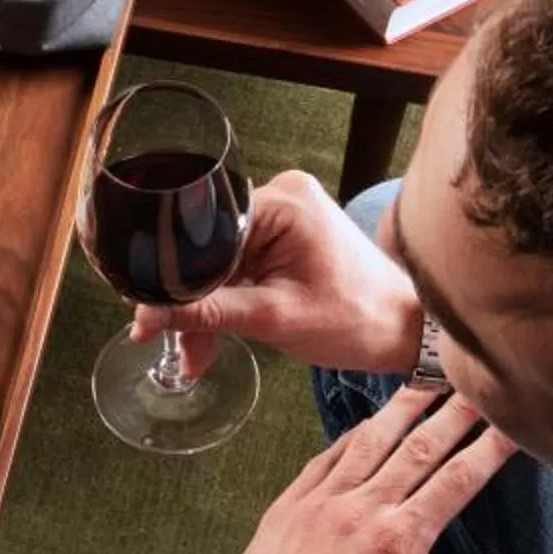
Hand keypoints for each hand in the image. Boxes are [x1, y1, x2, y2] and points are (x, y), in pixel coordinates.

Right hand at [131, 171, 420, 377]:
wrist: (404, 329)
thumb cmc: (355, 318)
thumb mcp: (273, 318)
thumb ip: (208, 313)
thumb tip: (148, 316)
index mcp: (283, 201)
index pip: (205, 231)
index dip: (174, 276)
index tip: (149, 315)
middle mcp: (281, 195)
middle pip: (208, 249)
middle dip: (189, 301)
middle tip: (170, 345)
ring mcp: (283, 215)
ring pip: (218, 263)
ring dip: (205, 309)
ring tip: (195, 358)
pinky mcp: (284, 236)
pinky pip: (237, 266)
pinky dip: (226, 301)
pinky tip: (211, 338)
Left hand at [216, 384, 513, 553]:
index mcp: (400, 539)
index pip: (458, 480)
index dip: (490, 447)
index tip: (513, 422)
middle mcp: (364, 508)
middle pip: (420, 447)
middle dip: (454, 412)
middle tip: (477, 383)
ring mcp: (323, 501)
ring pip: (370, 441)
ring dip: (402, 409)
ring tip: (425, 383)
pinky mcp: (290, 504)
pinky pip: (326, 457)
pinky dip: (351, 436)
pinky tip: (365, 424)